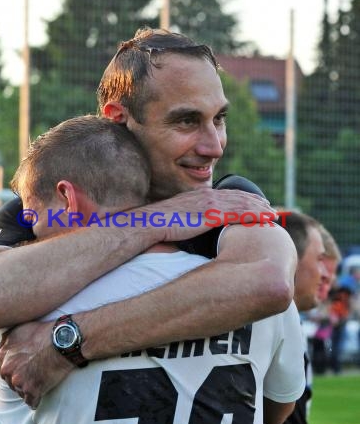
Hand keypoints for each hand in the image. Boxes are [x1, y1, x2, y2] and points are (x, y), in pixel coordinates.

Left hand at [0, 320, 72, 407]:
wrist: (64, 339)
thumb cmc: (46, 331)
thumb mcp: (21, 328)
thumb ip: (8, 340)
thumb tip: (3, 348)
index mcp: (4, 353)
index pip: (5, 367)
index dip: (17, 367)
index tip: (26, 367)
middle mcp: (7, 368)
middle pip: (11, 380)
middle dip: (21, 379)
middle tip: (34, 375)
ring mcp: (19, 380)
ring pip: (20, 392)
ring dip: (29, 389)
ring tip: (41, 382)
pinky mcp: (32, 390)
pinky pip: (31, 402)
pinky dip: (36, 399)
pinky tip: (41, 394)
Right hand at [139, 187, 275, 241]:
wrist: (150, 222)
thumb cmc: (159, 224)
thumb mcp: (178, 218)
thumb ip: (190, 218)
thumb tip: (193, 228)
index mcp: (201, 195)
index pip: (228, 195)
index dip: (244, 199)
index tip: (256, 204)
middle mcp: (208, 195)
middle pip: (239, 197)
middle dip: (257, 202)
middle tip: (270, 209)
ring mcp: (211, 204)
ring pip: (243, 204)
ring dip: (260, 209)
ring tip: (273, 215)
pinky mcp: (212, 214)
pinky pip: (239, 214)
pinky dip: (255, 216)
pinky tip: (264, 220)